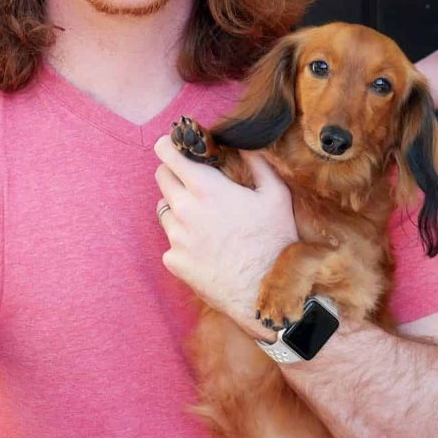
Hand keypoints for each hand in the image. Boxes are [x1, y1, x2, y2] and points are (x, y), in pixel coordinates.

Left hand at [153, 135, 297, 338]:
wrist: (266, 293)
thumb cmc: (274, 241)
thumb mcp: (276, 194)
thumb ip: (257, 163)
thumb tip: (243, 144)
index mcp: (205, 188)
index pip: (166, 154)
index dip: (168, 145)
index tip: (172, 144)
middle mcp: (184, 210)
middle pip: (161, 178)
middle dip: (174, 173)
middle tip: (194, 181)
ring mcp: (175, 237)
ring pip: (164, 210)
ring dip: (179, 208)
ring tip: (206, 220)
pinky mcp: (173, 261)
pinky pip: (171, 242)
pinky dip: (184, 240)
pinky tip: (207, 248)